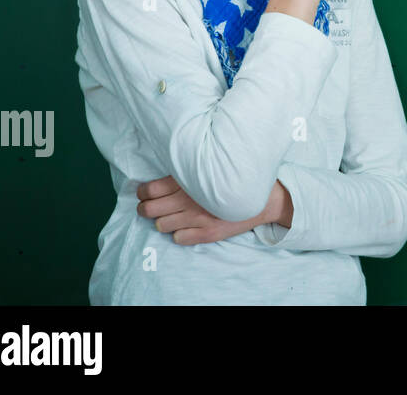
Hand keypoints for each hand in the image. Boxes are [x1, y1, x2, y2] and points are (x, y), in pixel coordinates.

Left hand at [136, 174, 271, 244]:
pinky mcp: (207, 234)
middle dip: (144, 209)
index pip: (150, 190)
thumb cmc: (233, 180)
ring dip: (163, 221)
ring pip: (161, 226)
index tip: (145, 194)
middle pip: (150, 210)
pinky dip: (179, 233)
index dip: (142, 193)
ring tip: (170, 216)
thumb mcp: (209, 168)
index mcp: (188, 182)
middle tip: (148, 207)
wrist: (263, 198)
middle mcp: (190, 201)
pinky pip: (178, 238)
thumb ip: (185, 173)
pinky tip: (187, 226)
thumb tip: (160, 178)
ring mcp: (198, 219)